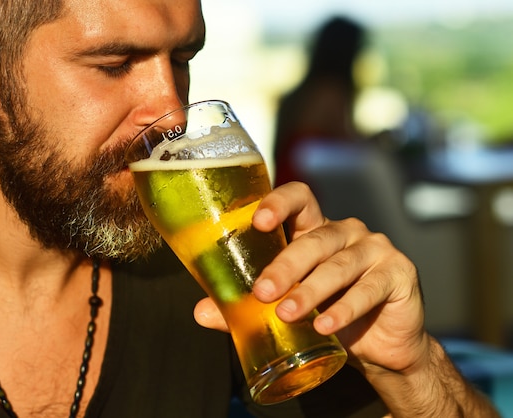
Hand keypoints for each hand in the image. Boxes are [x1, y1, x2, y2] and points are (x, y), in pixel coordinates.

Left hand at [194, 181, 429, 374]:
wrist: (383, 346)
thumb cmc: (330, 316)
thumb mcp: (288, 308)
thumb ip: (247, 308)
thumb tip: (201, 312)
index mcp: (315, 230)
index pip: (300, 199)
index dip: (280, 202)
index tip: (258, 221)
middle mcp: (346, 232)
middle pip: (315, 238)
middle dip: (286, 265)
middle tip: (262, 292)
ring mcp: (375, 249)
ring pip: (339, 264)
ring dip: (311, 290)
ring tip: (287, 314)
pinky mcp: (399, 273)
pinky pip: (369, 289)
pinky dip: (345, 309)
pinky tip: (325, 326)